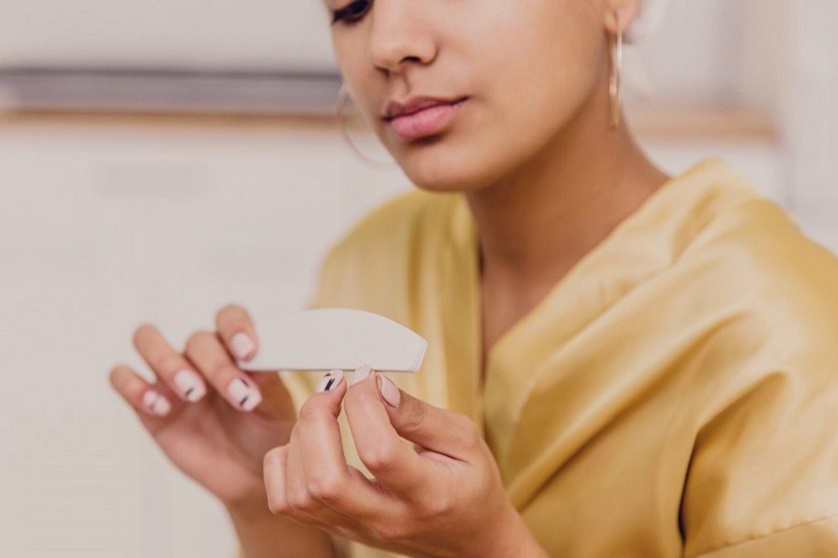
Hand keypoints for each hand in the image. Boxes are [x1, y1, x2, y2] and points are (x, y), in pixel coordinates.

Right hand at [109, 304, 296, 508]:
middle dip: (216, 365)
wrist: (248, 474)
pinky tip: (160, 407)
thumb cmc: (265, 434)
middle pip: (197, 338)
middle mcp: (202, 358)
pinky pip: (123, 379)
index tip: (248, 351)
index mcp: (236, 350)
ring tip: (192, 392)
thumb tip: (263, 356)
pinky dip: (135, 387)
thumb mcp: (277, 406)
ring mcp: (171, 379)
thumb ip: (268, 378)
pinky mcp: (148, 406)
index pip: (229, 318)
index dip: (236, 327)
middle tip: (237, 395)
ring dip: (169, 363)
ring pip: (148, 341)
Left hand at [263, 365, 546, 557]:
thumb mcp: (464, 438)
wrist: (471, 540)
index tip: (367, 377)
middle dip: (317, 418)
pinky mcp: (338, 528)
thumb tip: (375, 386)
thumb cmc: (471, 484)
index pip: (379, 452)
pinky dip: (286, 465)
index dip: (363, 404)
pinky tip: (310, 442)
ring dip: (300, 439)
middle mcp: (387, 518)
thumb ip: (417, 413)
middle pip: (325, 479)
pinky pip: (286, 503)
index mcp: (427, 494)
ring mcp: (357, 528)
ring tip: (325, 411)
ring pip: (299, 495)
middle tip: (336, 387)